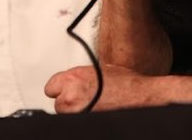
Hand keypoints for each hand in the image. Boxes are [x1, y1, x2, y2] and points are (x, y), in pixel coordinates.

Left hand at [44, 64, 159, 112]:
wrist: (140, 97)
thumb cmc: (126, 85)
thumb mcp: (100, 71)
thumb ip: (81, 76)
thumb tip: (74, 83)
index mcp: (73, 77)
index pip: (51, 87)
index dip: (61, 89)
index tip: (66, 92)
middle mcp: (71, 94)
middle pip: (58, 102)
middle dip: (68, 101)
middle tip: (84, 100)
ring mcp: (75, 111)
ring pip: (65, 114)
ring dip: (75, 112)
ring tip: (92, 108)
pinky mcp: (83, 121)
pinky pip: (75, 121)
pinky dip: (82, 119)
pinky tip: (95, 113)